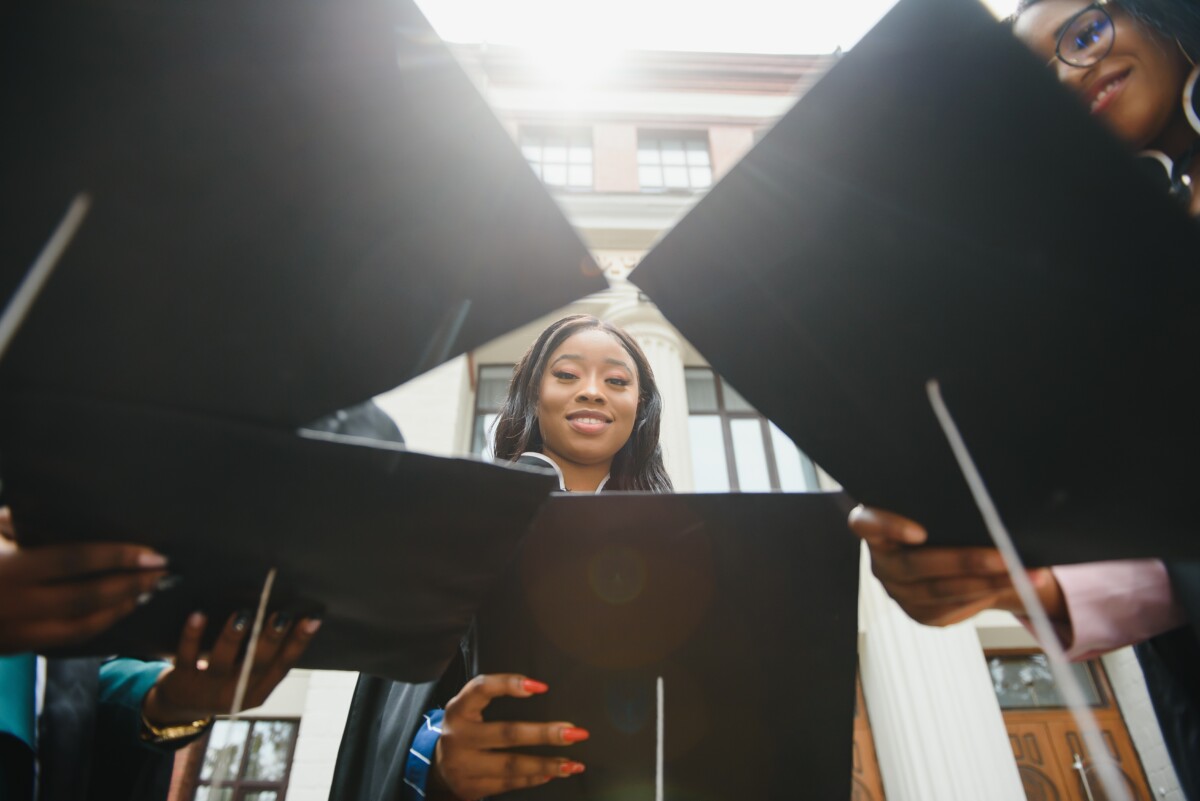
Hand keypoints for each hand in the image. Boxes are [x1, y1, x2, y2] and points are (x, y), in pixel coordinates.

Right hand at [0, 507, 168, 653]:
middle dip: (131, 584)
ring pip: (83, 623)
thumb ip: (18, 522)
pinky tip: (119, 611)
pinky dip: (99, 626)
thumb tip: (57, 509)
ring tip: (148, 590)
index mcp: (11, 568)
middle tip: (163, 572)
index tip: (152, 553)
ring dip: (121, 607)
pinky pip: (68, 639)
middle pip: (89, 595)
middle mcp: (18, 602)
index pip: (77, 561)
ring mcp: (19, 629)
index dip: (118, 557)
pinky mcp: (19, 645)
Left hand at [142, 610, 319, 724]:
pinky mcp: (181, 680)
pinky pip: (187, 656)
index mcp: (257, 691)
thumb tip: (287, 615)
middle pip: (256, 664)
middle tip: (281, 615)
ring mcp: (207, 688)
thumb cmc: (222, 682)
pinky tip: (198, 614)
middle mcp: (235, 692)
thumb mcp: (247, 680)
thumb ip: (264, 658)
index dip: (300, 642)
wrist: (179, 708)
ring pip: (221, 661)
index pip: (284, 665)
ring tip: (243, 614)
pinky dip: (192, 635)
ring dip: (233, 637)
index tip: (313, 618)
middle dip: (270, 639)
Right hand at [430, 674, 589, 800]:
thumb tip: (540, 691)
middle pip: (506, 733)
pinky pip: (509, 783)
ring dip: (546, 764)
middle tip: (575, 732)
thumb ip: (493, 697)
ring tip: (573, 763)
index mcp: (458, 709)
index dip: (509, 684)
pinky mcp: (471, 787)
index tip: (542, 687)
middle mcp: (458, 736)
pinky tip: (552, 773)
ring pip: (511, 765)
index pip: (481, 688)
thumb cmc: (466, 728)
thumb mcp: (469, 708)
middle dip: (545, 734)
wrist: (437, 766)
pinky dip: (533, 778)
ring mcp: (463, 765)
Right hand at [848, 505, 1067, 626]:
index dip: (888, 526)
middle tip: (1005, 556)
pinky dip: (983, 597)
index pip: (865, 523)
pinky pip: (952, 608)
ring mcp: (899, 592)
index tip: (920, 531)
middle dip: (965, 561)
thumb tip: (984, 494)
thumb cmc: (944, 522)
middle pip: (916, 564)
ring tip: (1024, 574)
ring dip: (987, 583)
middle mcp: (882, 562)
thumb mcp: (937, 509)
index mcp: (876, 527)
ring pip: (941, 591)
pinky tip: (1011, 586)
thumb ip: (943, 503)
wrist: (949, 556)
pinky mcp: (920, 614)